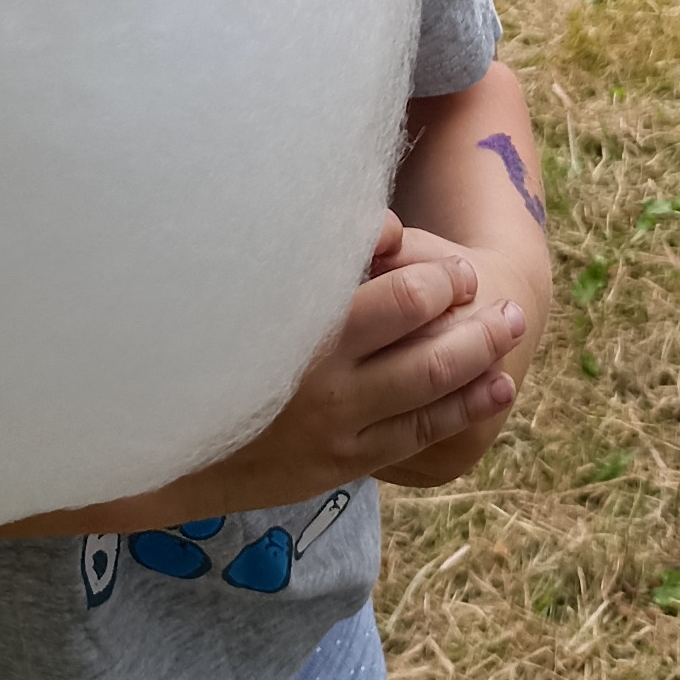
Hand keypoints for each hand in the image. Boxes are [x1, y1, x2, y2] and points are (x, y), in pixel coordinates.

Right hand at [0, 216, 525, 537]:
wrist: (167, 457)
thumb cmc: (200, 355)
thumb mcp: (234, 300)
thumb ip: (294, 262)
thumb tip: (359, 218)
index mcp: (295, 327)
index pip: (385, 286)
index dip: (424, 266)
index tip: (442, 254)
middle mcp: (321, 376)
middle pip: (420, 328)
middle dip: (461, 302)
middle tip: (478, 279)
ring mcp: (339, 425)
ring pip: (433, 383)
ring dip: (480, 351)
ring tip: (512, 323)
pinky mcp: (348, 461)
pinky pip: (425, 433)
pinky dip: (468, 407)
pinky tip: (500, 386)